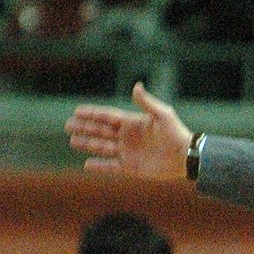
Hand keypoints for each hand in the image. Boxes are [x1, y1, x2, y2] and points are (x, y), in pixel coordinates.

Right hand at [65, 82, 192, 179]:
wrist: (185, 157)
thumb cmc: (176, 134)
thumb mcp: (163, 115)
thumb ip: (147, 102)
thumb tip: (136, 85)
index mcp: (132, 123)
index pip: (107, 117)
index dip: (92, 114)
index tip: (76, 111)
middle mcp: (128, 137)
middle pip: (100, 131)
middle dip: (84, 128)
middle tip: (67, 125)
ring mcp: (128, 153)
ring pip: (102, 148)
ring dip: (88, 144)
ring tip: (72, 141)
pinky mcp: (131, 168)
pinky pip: (111, 167)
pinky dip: (99, 166)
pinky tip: (87, 164)